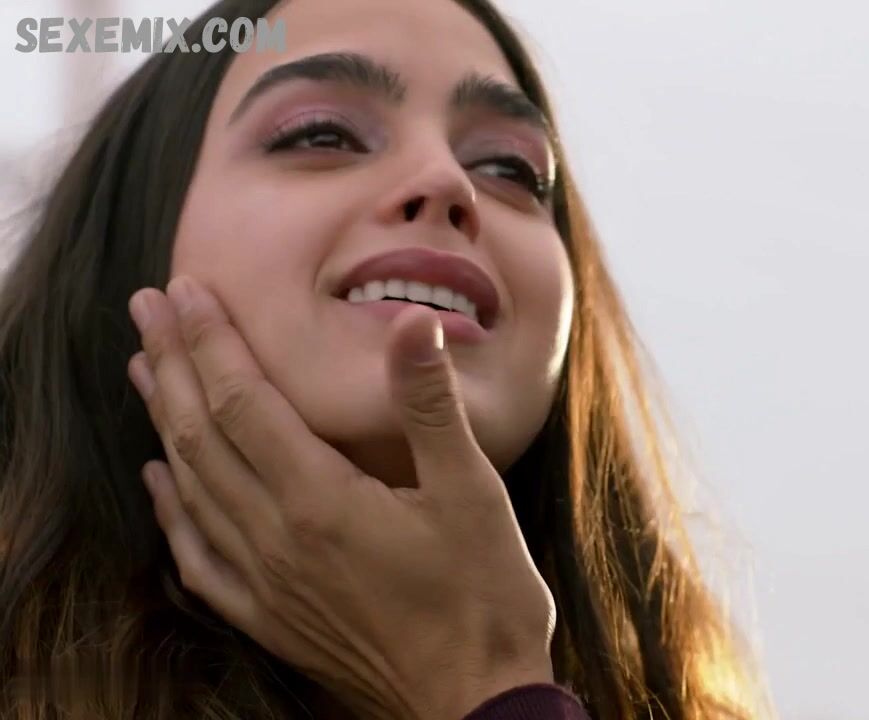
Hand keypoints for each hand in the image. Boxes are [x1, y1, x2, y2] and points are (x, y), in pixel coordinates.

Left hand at [126, 276, 554, 719]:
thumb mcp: (471, 492)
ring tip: (144, 371)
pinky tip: (160, 484)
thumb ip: (429, 405)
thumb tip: (414, 321)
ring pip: (192, 489)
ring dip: (163, 423)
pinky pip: (198, 558)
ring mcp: (266, 583)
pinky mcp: (271, 616)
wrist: (475, 701)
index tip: (184, 291)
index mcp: (320, 501)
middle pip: (201, 436)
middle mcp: (276, 539)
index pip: (243, 402)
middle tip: (145, 309)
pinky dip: (172, 511)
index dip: (210, 342)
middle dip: (171, 365)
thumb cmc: (483, 595)